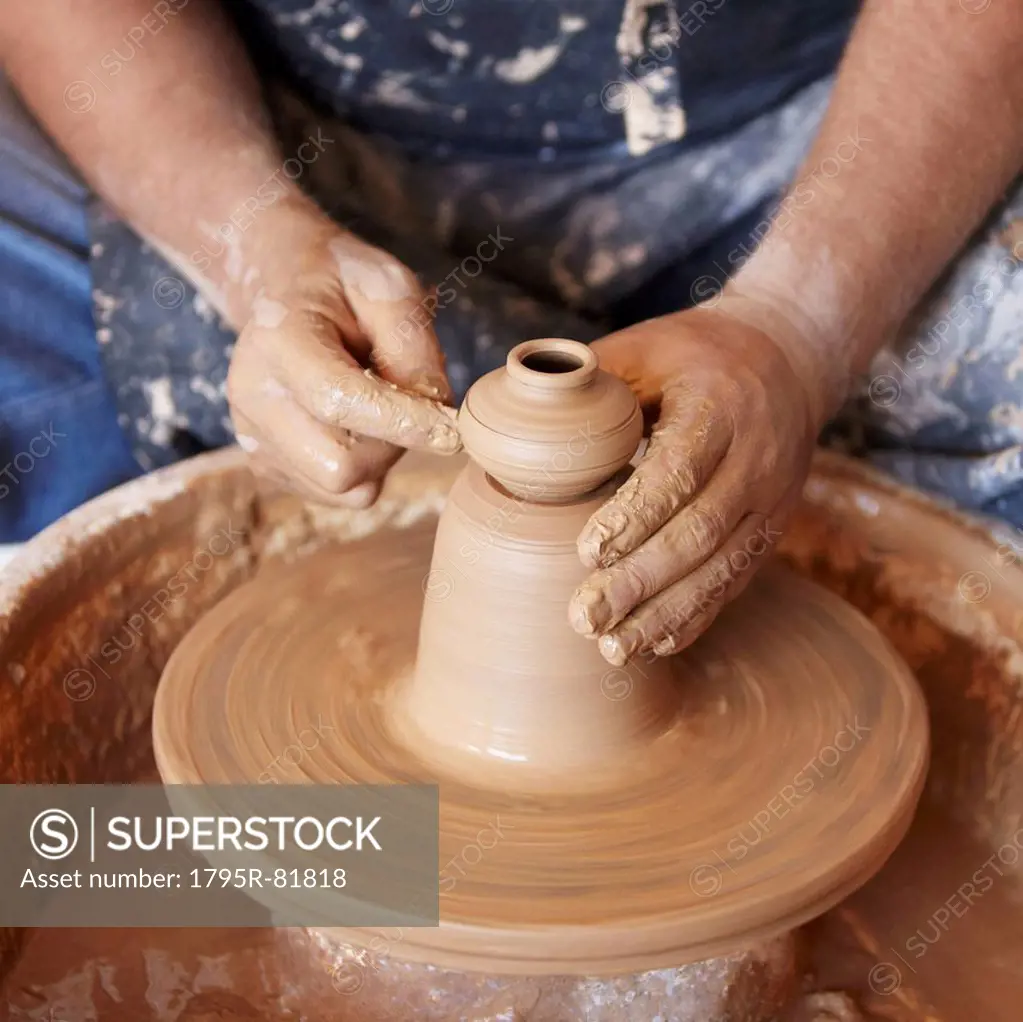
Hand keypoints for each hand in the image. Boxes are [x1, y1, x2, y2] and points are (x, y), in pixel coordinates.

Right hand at [227, 208, 459, 507]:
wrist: (288, 292)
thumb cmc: (344, 287)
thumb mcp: (389, 289)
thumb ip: (413, 347)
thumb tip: (437, 411)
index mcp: (276, 340)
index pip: (338, 400)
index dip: (403, 422)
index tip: (453, 430)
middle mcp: (252, 396)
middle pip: (340, 464)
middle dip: (392, 444)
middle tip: (407, 402)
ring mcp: (254, 437)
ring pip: (343, 487)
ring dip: (381, 458)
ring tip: (377, 405)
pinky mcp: (268, 466)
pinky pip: (338, 494)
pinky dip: (364, 468)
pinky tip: (358, 425)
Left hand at [568, 304, 825, 663]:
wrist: (789, 359)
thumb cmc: (696, 354)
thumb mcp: (644, 348)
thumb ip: (589, 385)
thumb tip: (516, 424)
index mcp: (721, 406)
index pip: (680, 468)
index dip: (636, 514)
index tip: (588, 551)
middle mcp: (757, 459)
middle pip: (700, 531)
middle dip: (641, 581)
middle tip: (585, 617)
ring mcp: (771, 500)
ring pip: (721, 568)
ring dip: (666, 614)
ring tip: (613, 648)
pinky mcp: (770, 530)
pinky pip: (734, 581)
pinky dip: (695, 617)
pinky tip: (654, 644)